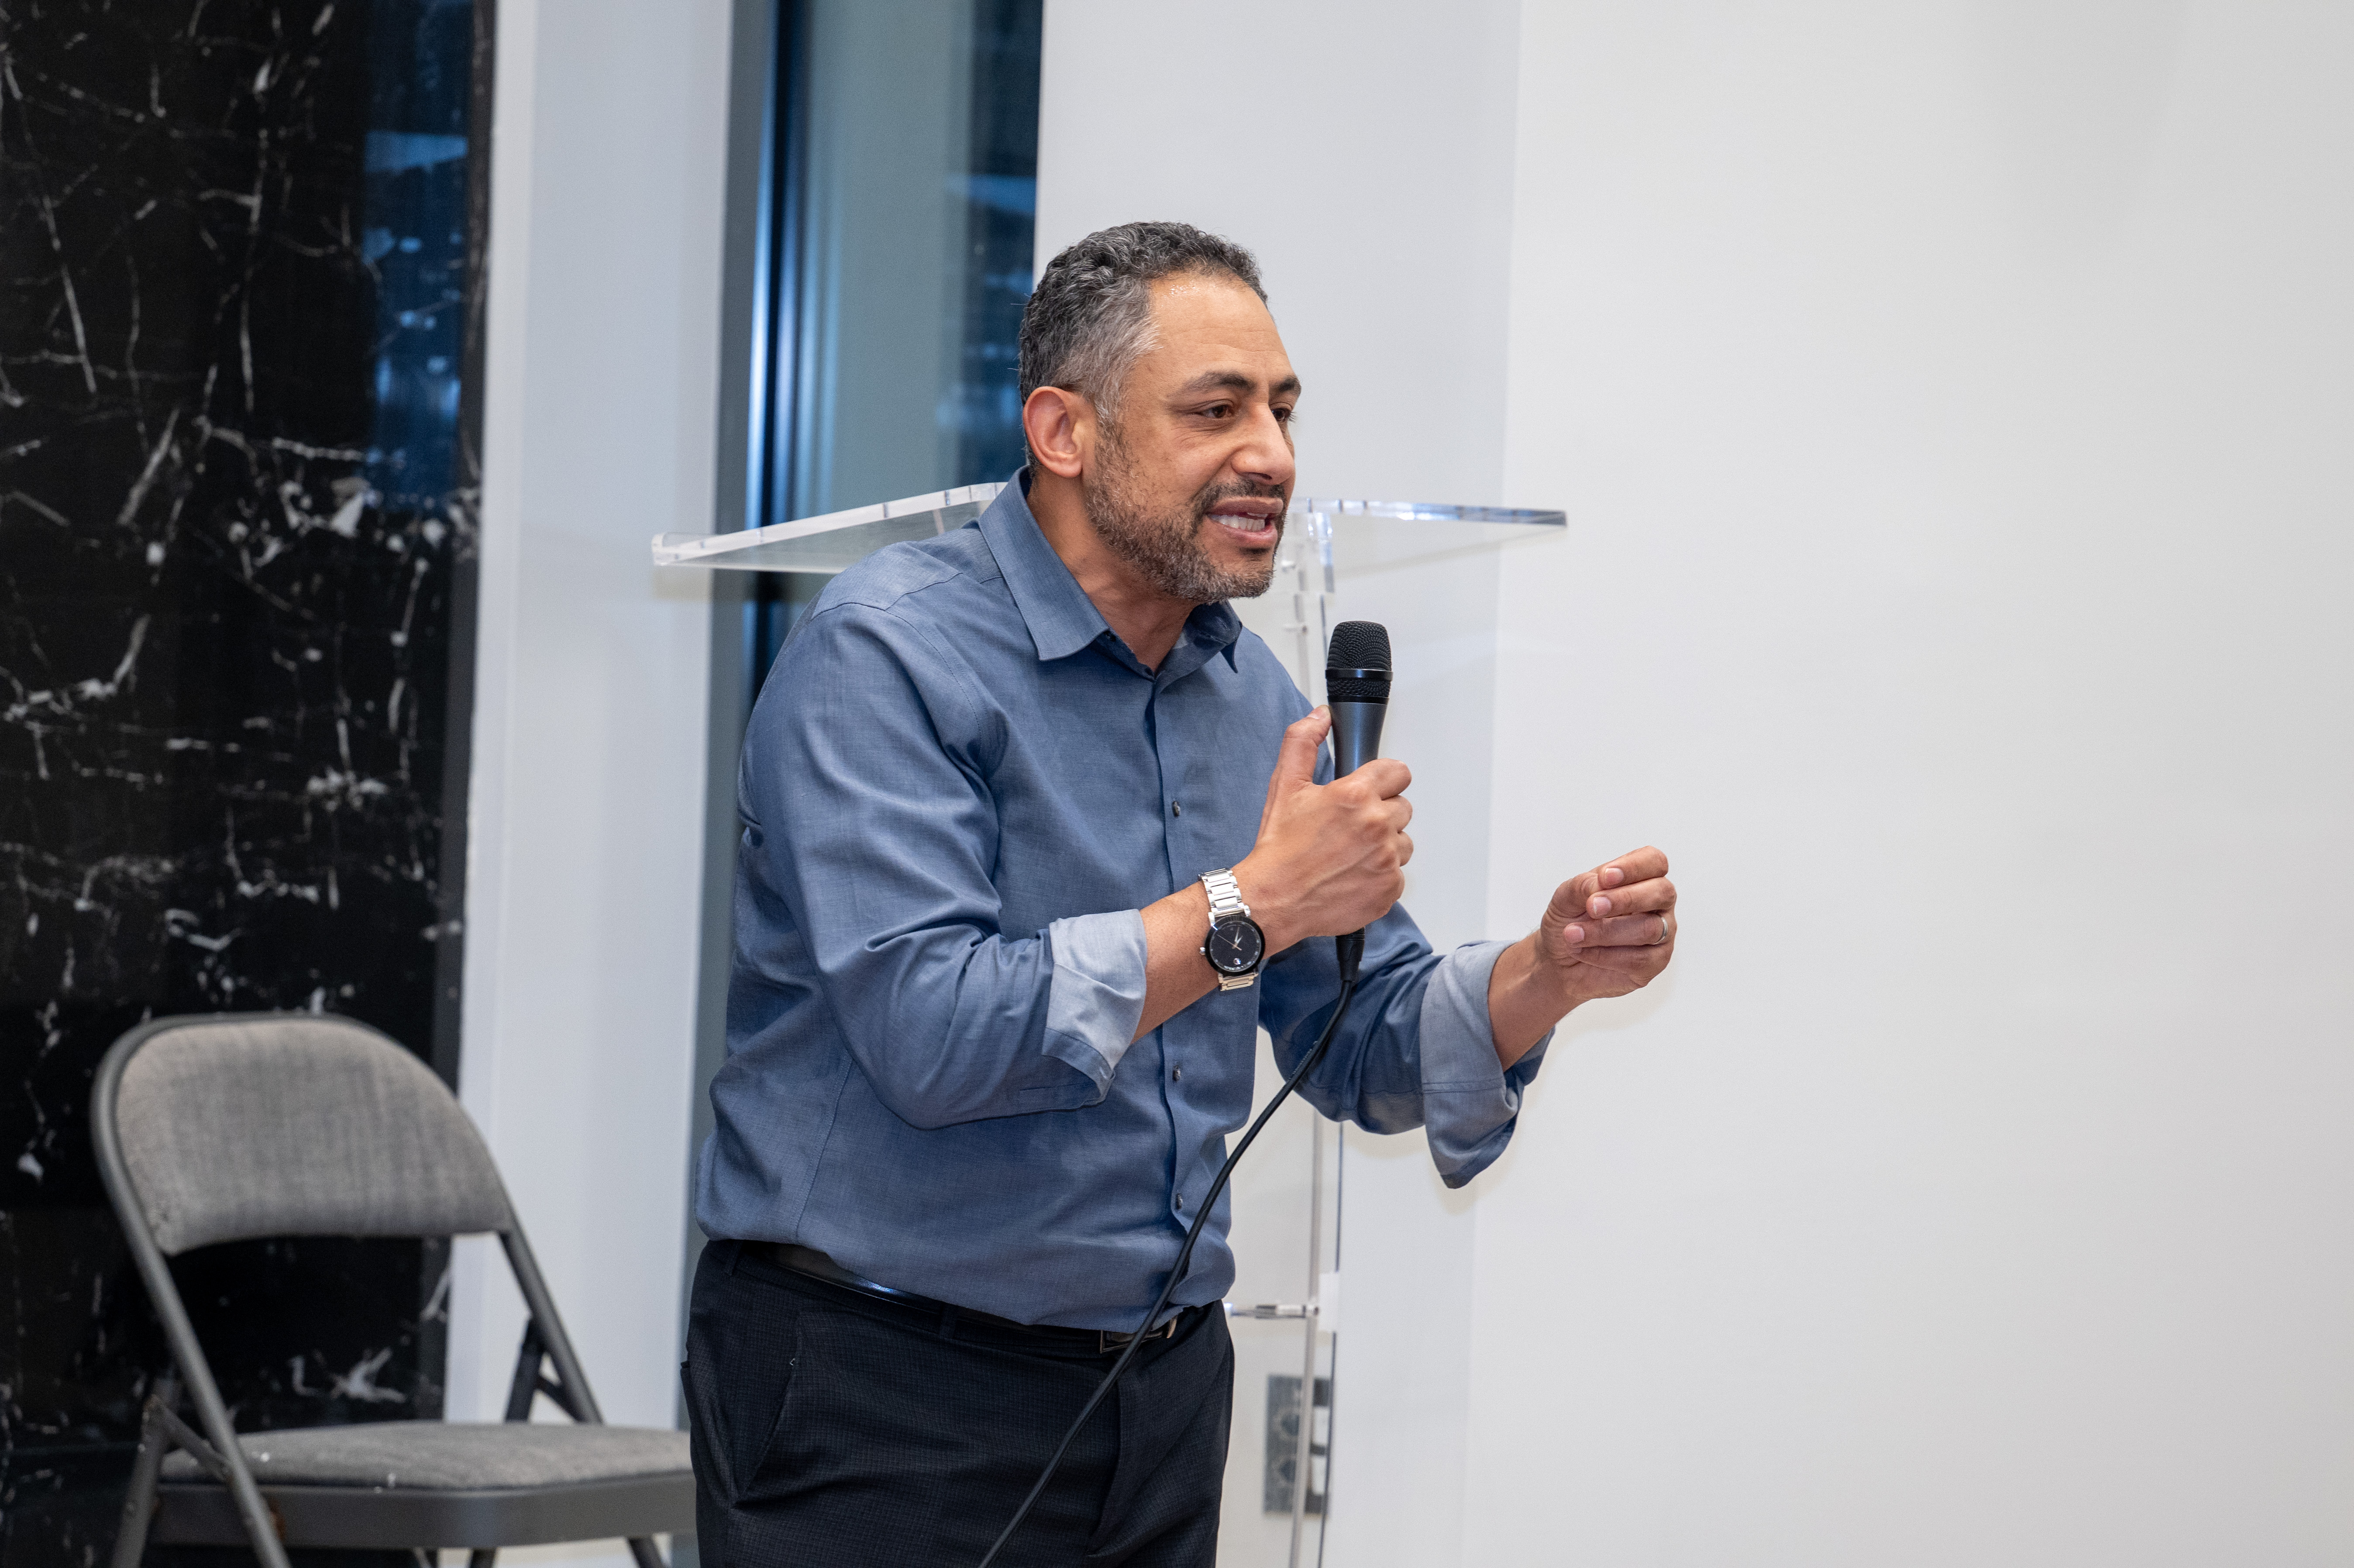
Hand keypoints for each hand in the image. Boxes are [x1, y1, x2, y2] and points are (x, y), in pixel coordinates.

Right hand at [1235, 708, 1412, 948]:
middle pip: (1403, 807)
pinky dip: (1380, 875)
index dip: (1382, 780)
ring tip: (1350, 853)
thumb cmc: (1279, 849)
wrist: (1273, 900)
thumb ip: (1303, 742)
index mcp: (1356, 796)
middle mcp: (1376, 826)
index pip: (1398, 772)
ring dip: (1385, 845)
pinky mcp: (1389, 889)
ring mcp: (1386, 860)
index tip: (1369, 792)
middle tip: (1349, 828)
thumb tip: (1320, 717)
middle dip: (1380, 814)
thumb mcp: (1284, 786)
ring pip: (1404, 842)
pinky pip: (1398, 874)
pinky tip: (1352, 875)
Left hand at [1535, 846, 1675, 1003]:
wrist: (1559, 960)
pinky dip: (1604, 955)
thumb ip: (1581, 886)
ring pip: (1649, 928)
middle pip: (1662, 892)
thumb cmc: (1569, 921)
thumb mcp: (1565, 899)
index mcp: (1641, 878)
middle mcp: (1657, 904)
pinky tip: (1582, 952)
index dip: (1634, 867)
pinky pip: (1639, 959)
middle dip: (1625, 899)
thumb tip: (1599, 885)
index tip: (1605, 877)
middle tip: (1591, 907)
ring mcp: (1661, 934)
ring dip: (1605, 931)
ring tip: (1572, 934)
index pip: (1654, 861)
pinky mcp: (1654, 963)